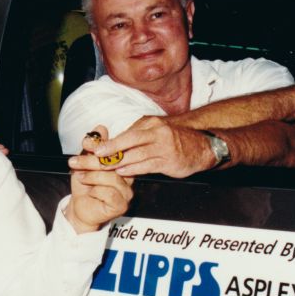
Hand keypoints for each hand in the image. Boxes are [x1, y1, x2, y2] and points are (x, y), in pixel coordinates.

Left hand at [65, 125, 133, 232]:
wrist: (78, 208)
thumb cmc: (84, 186)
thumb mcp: (85, 162)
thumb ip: (93, 147)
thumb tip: (100, 128)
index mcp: (122, 165)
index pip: (116, 151)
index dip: (100, 146)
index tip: (85, 143)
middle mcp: (128, 178)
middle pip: (114, 163)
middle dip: (91, 160)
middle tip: (74, 162)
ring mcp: (127, 192)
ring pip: (111, 178)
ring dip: (91, 177)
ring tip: (82, 178)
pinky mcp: (122, 204)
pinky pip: (110, 193)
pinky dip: (96, 191)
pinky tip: (91, 192)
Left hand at [91, 117, 215, 177]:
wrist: (202, 146)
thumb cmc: (174, 141)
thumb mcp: (154, 132)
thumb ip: (135, 136)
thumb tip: (111, 143)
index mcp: (150, 123)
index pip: (125, 132)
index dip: (108, 141)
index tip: (91, 146)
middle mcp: (157, 132)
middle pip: (129, 140)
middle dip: (110, 148)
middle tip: (95, 154)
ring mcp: (164, 146)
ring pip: (136, 154)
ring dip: (118, 161)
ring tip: (104, 166)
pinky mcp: (169, 160)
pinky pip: (147, 165)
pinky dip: (133, 169)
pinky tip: (122, 172)